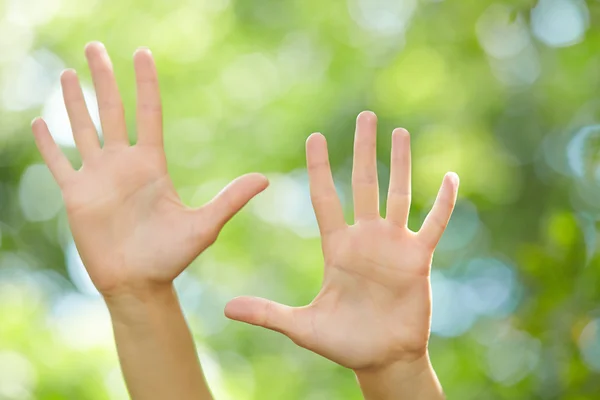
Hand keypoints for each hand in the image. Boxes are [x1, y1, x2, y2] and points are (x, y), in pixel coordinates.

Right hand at [31, 42, 267, 297]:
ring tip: (69, 73)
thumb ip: (230, 199)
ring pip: (83, 129)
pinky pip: (59, 163)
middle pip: (112, 111)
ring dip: (75, 102)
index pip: (148, 114)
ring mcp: (98, 178)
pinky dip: (48, 144)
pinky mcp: (77, 196)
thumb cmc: (172, 257)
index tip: (142, 54)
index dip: (145, 84)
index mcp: (152, 166)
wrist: (139, 284)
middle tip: (96, 47)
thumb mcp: (205, 225)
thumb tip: (266, 179)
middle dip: (104, 80)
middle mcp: (124, 165)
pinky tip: (39, 122)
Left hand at [225, 111, 457, 371]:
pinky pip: (434, 225)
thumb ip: (268, 313)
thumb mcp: (302, 327)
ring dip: (401, 164)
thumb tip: (225, 308)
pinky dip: (443, 203)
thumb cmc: (343, 343)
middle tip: (364, 115)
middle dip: (364, 150)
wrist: (381, 359)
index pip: (325, 198)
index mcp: (337, 248)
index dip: (320, 168)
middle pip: (365, 184)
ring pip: (398, 194)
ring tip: (400, 131)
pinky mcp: (419, 259)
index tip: (314, 137)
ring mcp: (394, 246)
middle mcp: (366, 239)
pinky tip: (450, 177)